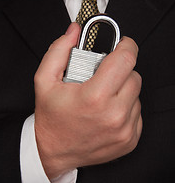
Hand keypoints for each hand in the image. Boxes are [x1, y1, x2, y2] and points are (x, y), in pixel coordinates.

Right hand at [34, 23, 141, 179]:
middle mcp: (114, 115)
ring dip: (123, 91)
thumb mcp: (45, 81)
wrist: (54, 151)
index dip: (126, 46)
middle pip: (134, 77)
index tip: (123, 44)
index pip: (126, 60)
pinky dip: (126, 108)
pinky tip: (108, 112)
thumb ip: (59, 51)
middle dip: (121, 71)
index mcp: (95, 97)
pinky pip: (137, 113)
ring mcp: (124, 130)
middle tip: (103, 77)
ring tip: (103, 97)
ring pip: (137, 95)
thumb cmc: (51, 119)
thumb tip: (73, 32)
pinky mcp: (130, 140)